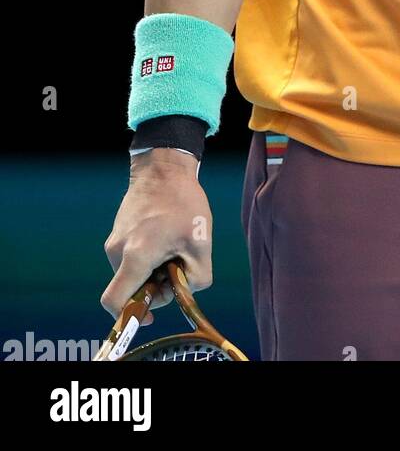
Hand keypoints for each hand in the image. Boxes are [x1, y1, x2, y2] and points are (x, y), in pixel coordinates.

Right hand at [101, 148, 212, 323]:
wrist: (164, 166)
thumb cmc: (183, 202)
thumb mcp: (202, 243)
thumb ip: (197, 278)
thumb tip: (183, 291)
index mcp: (135, 256)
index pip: (115, 302)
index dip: (130, 315)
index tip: (150, 311)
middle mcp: (117, 250)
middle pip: (129, 288)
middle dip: (152, 287)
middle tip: (177, 266)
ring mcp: (115, 240)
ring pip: (131, 271)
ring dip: (152, 270)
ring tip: (174, 245)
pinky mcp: (118, 231)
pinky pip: (130, 256)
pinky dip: (147, 256)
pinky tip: (166, 236)